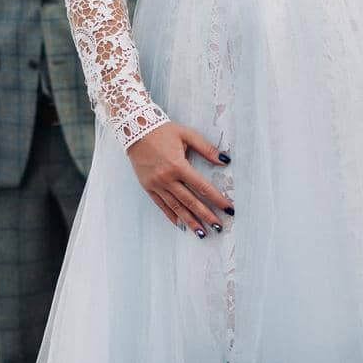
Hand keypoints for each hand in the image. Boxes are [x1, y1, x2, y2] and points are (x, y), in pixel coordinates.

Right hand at [125, 122, 232, 236]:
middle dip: (206, 215)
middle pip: (190, 201)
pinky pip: (161, 204)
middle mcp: (167, 178)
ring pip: (176, 207)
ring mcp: (156, 184)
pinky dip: (171, 215)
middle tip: (218, 226)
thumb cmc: (162, 131)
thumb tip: (224, 161)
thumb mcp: (186, 134)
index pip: (202, 187)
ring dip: (190, 221)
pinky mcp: (147, 186)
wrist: (134, 129)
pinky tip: (180, 224)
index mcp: (178, 165)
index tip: (228, 209)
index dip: (217, 199)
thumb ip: (206, 148)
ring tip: (202, 233)